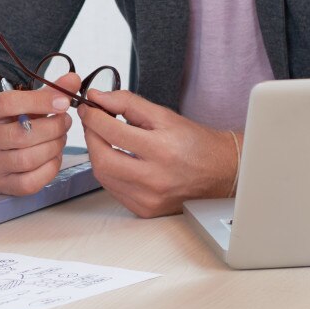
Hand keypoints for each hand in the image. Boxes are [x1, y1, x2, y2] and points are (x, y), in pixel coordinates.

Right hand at [0, 83, 73, 194]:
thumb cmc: (7, 123)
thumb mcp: (21, 103)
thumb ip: (47, 92)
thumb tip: (74, 80)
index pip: (9, 103)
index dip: (40, 102)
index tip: (64, 102)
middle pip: (22, 134)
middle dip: (53, 128)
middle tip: (65, 122)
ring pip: (28, 159)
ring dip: (54, 147)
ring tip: (60, 138)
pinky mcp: (2, 184)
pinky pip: (31, 181)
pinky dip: (50, 168)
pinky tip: (53, 156)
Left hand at [76, 88, 240, 217]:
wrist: (221, 172)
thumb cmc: (195, 143)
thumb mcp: (164, 115)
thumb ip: (127, 103)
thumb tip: (98, 98)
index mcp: (162, 150)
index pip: (112, 131)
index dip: (93, 117)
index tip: (88, 108)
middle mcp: (156, 178)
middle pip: (101, 158)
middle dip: (90, 137)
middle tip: (92, 123)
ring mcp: (149, 198)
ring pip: (103, 176)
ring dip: (97, 154)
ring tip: (104, 140)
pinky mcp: (145, 210)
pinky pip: (113, 189)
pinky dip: (108, 172)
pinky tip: (116, 160)